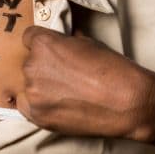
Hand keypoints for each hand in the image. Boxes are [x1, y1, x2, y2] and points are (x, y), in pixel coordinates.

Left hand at [17, 26, 154, 141]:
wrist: (127, 102)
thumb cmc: (112, 69)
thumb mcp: (88, 43)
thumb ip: (66, 42)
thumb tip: (62, 42)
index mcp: (43, 44)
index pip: (28, 38)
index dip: (42, 45)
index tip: (51, 53)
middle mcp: (33, 65)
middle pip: (29, 62)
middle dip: (43, 67)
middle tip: (64, 76)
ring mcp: (33, 92)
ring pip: (28, 85)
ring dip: (41, 88)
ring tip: (67, 94)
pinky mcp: (37, 115)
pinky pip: (27, 106)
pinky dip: (39, 106)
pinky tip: (58, 106)